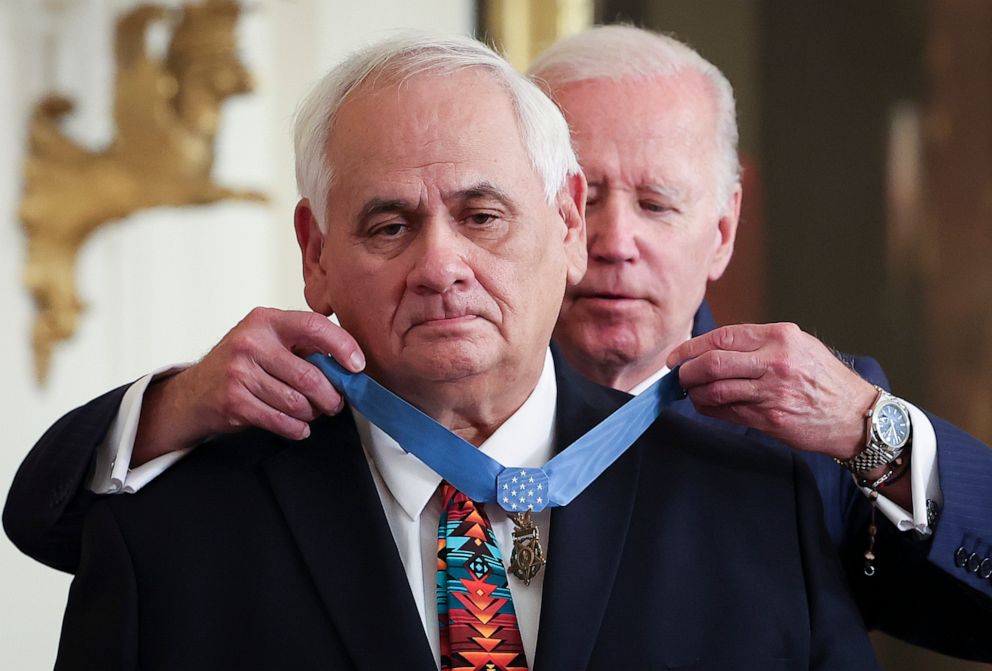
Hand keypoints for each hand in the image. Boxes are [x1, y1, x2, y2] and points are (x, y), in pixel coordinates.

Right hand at [133, 308, 364, 464]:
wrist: (194, 392)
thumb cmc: (240, 365)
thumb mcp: (267, 341)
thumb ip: (302, 346)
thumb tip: (347, 363)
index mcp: (265, 321)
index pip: (314, 326)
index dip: (342, 346)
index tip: (357, 365)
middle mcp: (251, 342)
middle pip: (310, 375)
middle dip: (331, 396)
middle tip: (335, 402)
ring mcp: (240, 372)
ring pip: (297, 402)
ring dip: (312, 413)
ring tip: (311, 412)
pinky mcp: (235, 401)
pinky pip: (281, 420)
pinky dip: (296, 428)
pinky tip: (298, 426)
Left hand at [666, 323, 876, 459]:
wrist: (855, 415)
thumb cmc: (823, 378)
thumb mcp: (798, 345)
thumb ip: (759, 343)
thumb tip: (712, 348)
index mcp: (780, 337)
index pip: (722, 337)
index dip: (692, 347)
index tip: (677, 355)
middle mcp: (775, 362)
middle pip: (713, 363)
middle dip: (686, 370)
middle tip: (677, 375)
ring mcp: (772, 392)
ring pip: (716, 390)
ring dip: (694, 392)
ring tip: (689, 391)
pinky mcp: (770, 419)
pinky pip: (727, 412)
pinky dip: (709, 408)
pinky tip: (705, 405)